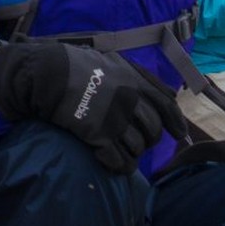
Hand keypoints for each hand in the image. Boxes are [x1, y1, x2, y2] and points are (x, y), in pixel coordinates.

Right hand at [0, 39, 186, 173]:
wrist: (46, 74)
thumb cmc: (76, 64)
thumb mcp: (111, 60)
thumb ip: (139, 75)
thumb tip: (166, 92)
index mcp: (135, 81)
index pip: (167, 106)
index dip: (175, 122)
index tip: (177, 133)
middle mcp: (130, 101)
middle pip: (152, 131)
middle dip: (147, 139)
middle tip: (135, 140)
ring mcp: (116, 120)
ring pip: (137, 148)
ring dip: (131, 152)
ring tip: (119, 150)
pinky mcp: (100, 136)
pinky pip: (120, 161)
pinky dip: (118, 165)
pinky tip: (109, 161)